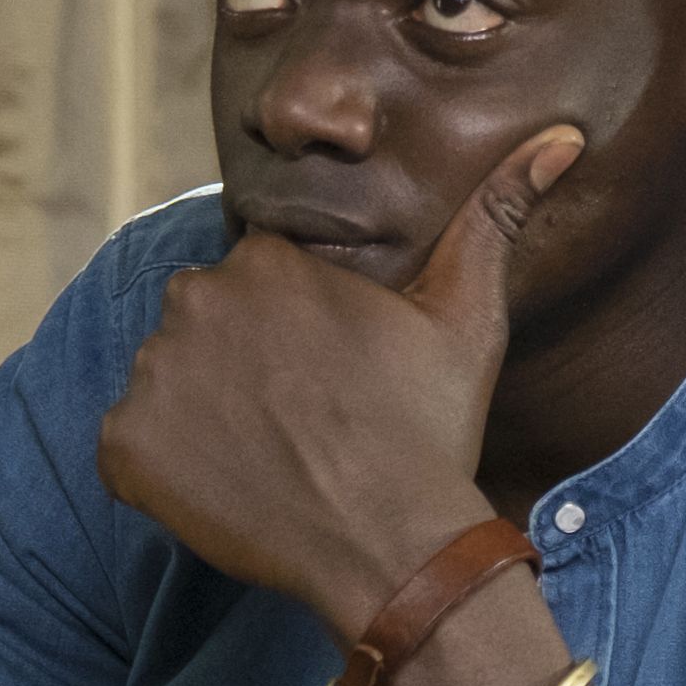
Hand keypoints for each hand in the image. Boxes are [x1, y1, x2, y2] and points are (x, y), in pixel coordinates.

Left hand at [98, 126, 582, 638]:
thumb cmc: (432, 431)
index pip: (257, 284)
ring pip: (168, 383)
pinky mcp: (124, 447)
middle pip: (205, 327)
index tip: (328, 383)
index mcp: (266, 262)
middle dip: (241, 368)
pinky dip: (166, 472)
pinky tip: (231, 492)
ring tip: (269, 462)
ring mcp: (153, 376)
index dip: (293, 337)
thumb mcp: (469, 318)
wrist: (395, 548)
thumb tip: (560, 137)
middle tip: (300, 426)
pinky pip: (131, 449)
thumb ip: (495, 217)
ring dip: (202, 417)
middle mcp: (196, 300)